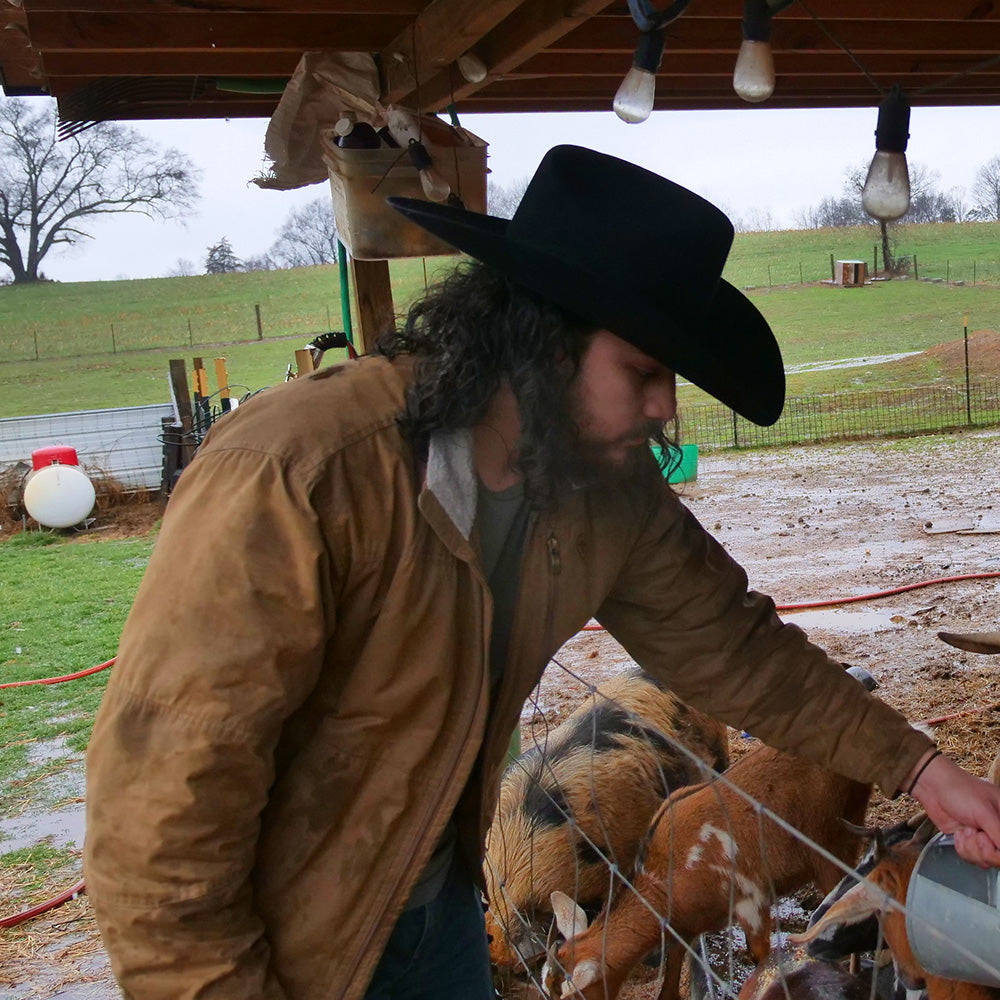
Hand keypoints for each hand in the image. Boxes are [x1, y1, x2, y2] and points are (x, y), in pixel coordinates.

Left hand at [909, 752, 999, 867]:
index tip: (987, 839)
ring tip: (966, 831)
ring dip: (971, 848)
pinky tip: (959, 834)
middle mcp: (997, 830)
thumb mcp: (985, 813)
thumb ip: (999, 835)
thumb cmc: (960, 791)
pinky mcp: (970, 842)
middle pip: (998, 858)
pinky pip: (972, 858)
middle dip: (983, 849)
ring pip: (986, 861)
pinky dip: (963, 848)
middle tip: (977, 833)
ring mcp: (984, 838)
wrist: (933, 788)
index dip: (997, 851)